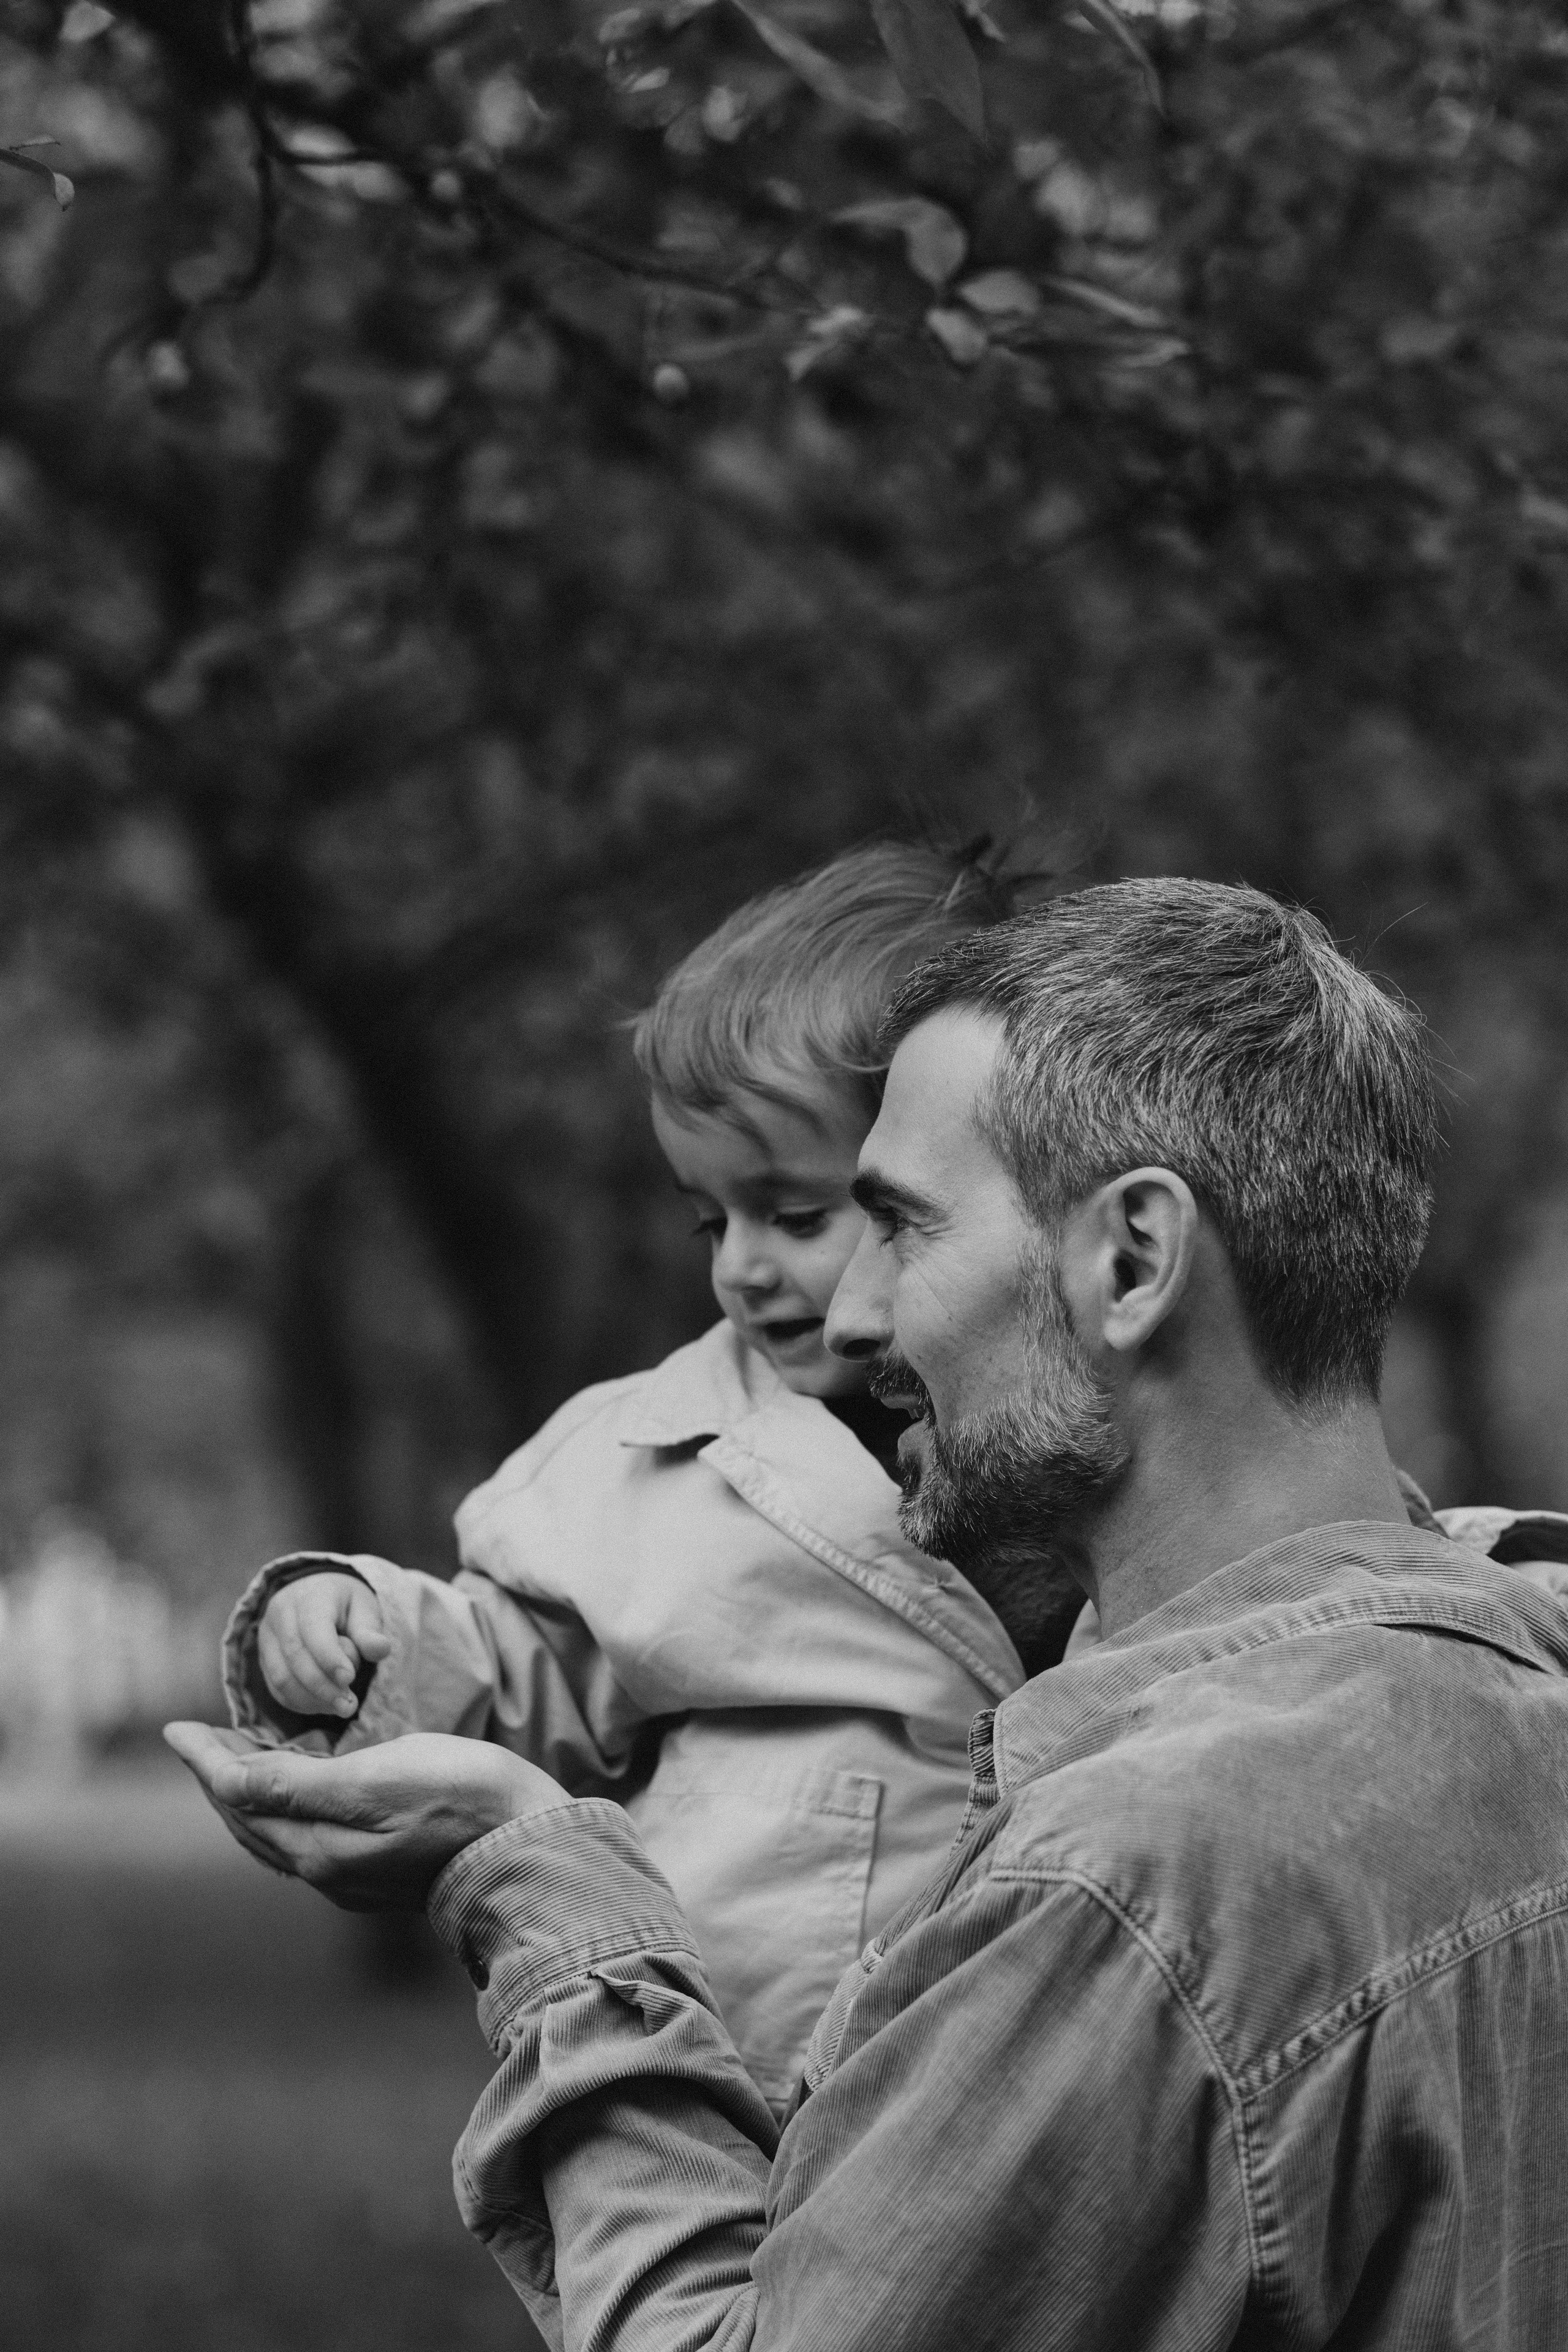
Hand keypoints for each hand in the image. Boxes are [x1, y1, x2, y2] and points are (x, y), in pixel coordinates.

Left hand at [163, 1722, 567, 1910]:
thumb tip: (224, 1783)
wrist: (528, 1844)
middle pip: (252, 1820)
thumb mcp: (373, 1777)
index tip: (175, 1729)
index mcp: (316, 1847)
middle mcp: (325, 1870)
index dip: (205, 1761)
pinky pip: (308, 1840)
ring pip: (279, 1833)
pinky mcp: (380, 1873)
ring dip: (253, 1794)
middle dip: (222, 1777)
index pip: (238, 1798)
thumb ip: (294, 1784)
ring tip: (241, 1758)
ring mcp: (353, 1877)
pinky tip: (299, 1792)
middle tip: (201, 1738)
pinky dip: (287, 1809)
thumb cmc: (457, 1795)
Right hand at [258, 1572, 391, 1718]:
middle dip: (322, 1686)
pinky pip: (276, 1687)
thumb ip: (369, 1630)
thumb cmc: (344, 1603)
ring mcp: (267, 1637)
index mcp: (309, 1596)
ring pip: (281, 1676)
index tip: (349, 1679)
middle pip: (295, 1657)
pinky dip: (300, 1702)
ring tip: (341, 1707)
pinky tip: (324, 1705)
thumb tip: (380, 1650)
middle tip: (349, 1706)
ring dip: (311, 1699)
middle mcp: (281, 1614)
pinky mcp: (264, 1658)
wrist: (314, 1592)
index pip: (313, 1629)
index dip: (329, 1658)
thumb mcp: (363, 1606)